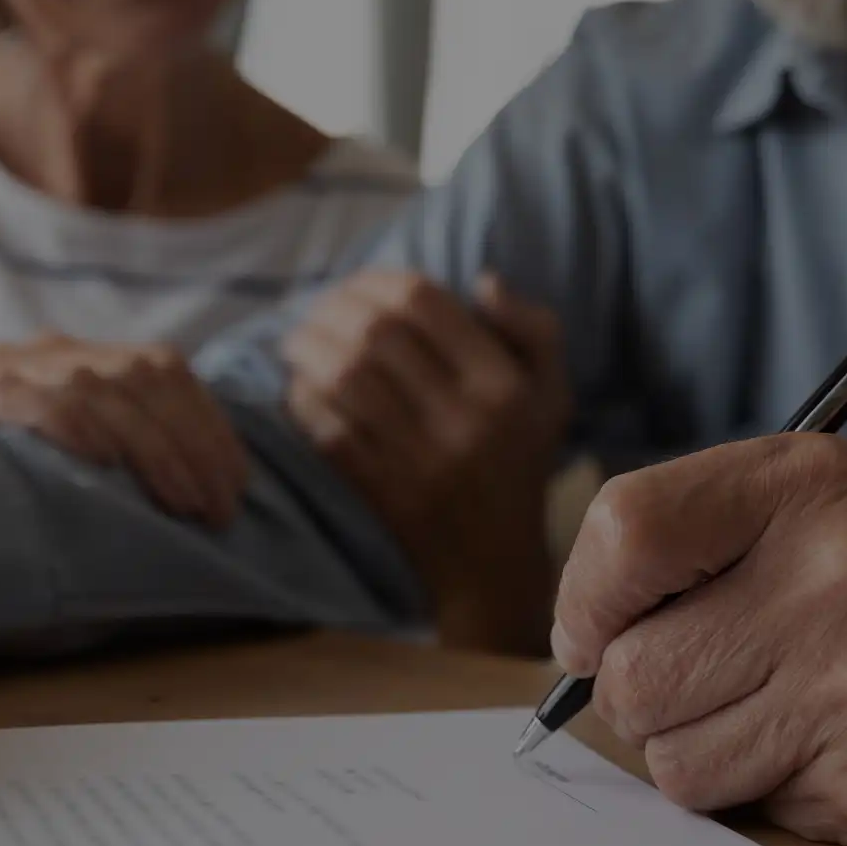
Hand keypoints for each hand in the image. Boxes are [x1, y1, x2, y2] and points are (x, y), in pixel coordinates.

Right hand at [0, 335, 247, 527]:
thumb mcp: (57, 453)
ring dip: (156, 452)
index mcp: (77, 357)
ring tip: (187, 505)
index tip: (238, 482)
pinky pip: (40, 403)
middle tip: (221, 509)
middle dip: (194, 447)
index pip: (165, 369)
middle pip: (145, 379)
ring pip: (103, 391)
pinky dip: (79, 431)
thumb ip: (115, 448)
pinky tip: (108, 465)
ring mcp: (8, 367)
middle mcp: (47, 351)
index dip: (209, 424)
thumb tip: (203, 494)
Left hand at [282, 271, 571, 654]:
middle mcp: (464, 419)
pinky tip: (298, 388)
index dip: (378, 281)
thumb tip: (483, 280)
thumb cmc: (518, 465)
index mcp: (502, 385)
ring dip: (308, 349)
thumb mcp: (551, 396)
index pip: (425, 302)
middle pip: (376, 333)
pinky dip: (304, 401)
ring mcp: (421, 459)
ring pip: (345, 378)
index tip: (357, 286)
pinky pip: (329, 430)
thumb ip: (532, 330)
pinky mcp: (384, 492)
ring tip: (295, 341)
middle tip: (314, 309)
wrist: (493, 565)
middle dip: (332, 309)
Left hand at [551, 436, 846, 845]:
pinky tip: (831, 748)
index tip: (596, 630)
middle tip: (702, 680)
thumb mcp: (825, 500)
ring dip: (700, 751)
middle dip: (641, 693)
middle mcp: (833, 580)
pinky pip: (748, 810)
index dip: (585, 599)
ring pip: (673, 761)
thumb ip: (695, 536)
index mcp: (807, 488)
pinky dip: (768, 791)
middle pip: (631, 674)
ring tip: (775, 712)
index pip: (625, 534)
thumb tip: (576, 638)